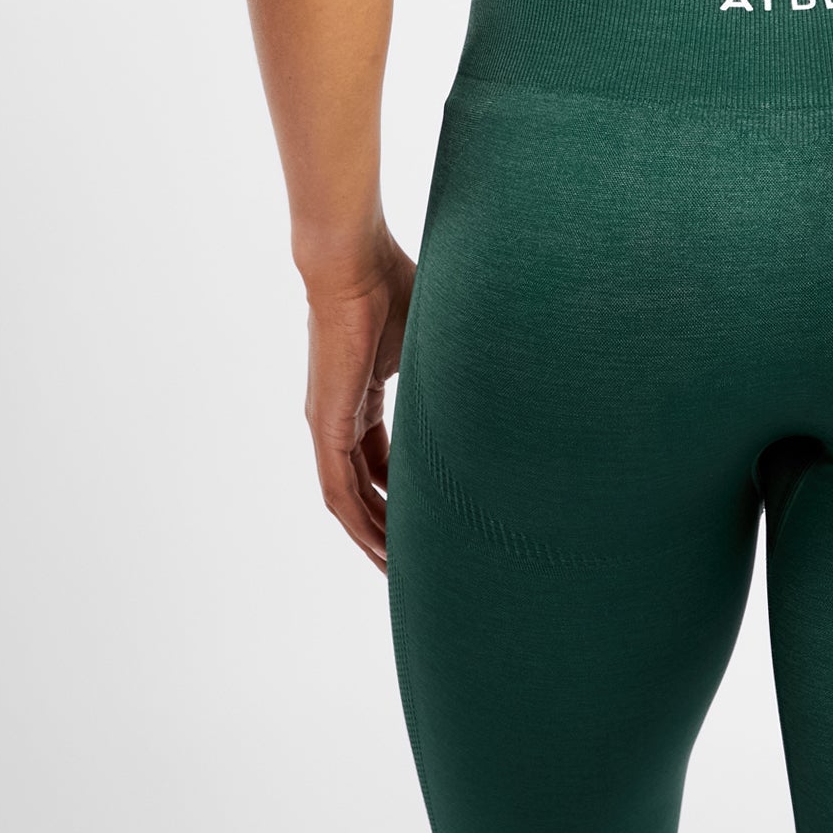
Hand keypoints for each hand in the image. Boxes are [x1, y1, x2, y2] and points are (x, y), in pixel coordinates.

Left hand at [303, 232, 415, 569]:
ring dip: (373, 537)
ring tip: (402, 570)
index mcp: (364, 395)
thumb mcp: (428, 338)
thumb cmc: (391, 283)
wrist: (354, 263)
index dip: (402, 492)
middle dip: (388, 525)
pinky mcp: (328, 426)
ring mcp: (330, 424)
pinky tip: (382, 550)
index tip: (431, 515)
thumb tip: (504, 358)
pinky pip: (339, 492)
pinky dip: (360, 524)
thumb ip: (447, 363)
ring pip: (348, 500)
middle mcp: (341, 416)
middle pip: (363, 487)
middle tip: (418, 559)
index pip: (381, 459)